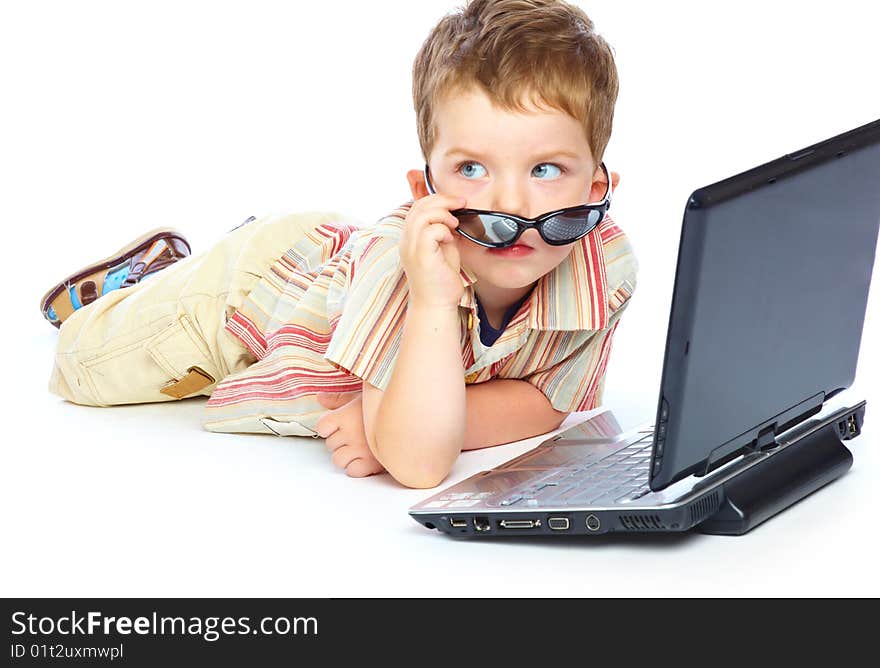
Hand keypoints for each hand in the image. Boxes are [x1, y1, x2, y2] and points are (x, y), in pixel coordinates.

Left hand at [315, 391, 385, 477]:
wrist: (411, 417)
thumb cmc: (386, 407)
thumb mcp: (362, 397)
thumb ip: (339, 399)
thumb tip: (320, 397)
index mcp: (344, 415)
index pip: (322, 427)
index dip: (329, 427)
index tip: (340, 425)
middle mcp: (349, 433)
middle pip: (330, 444)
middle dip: (341, 442)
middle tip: (356, 436)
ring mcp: (358, 449)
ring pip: (338, 460)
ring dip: (346, 456)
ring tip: (360, 448)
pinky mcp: (370, 463)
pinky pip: (352, 471)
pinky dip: (357, 468)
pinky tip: (365, 459)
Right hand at [400, 193, 466, 308]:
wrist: (437, 304)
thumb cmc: (441, 279)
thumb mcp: (443, 248)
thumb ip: (444, 231)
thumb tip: (453, 215)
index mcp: (410, 238)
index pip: (417, 207)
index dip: (436, 199)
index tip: (457, 202)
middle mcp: (406, 241)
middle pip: (418, 206)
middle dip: (442, 200)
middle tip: (461, 203)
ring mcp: (411, 248)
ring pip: (422, 215)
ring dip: (443, 214)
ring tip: (455, 224)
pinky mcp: (421, 256)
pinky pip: (430, 231)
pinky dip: (443, 229)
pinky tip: (451, 239)